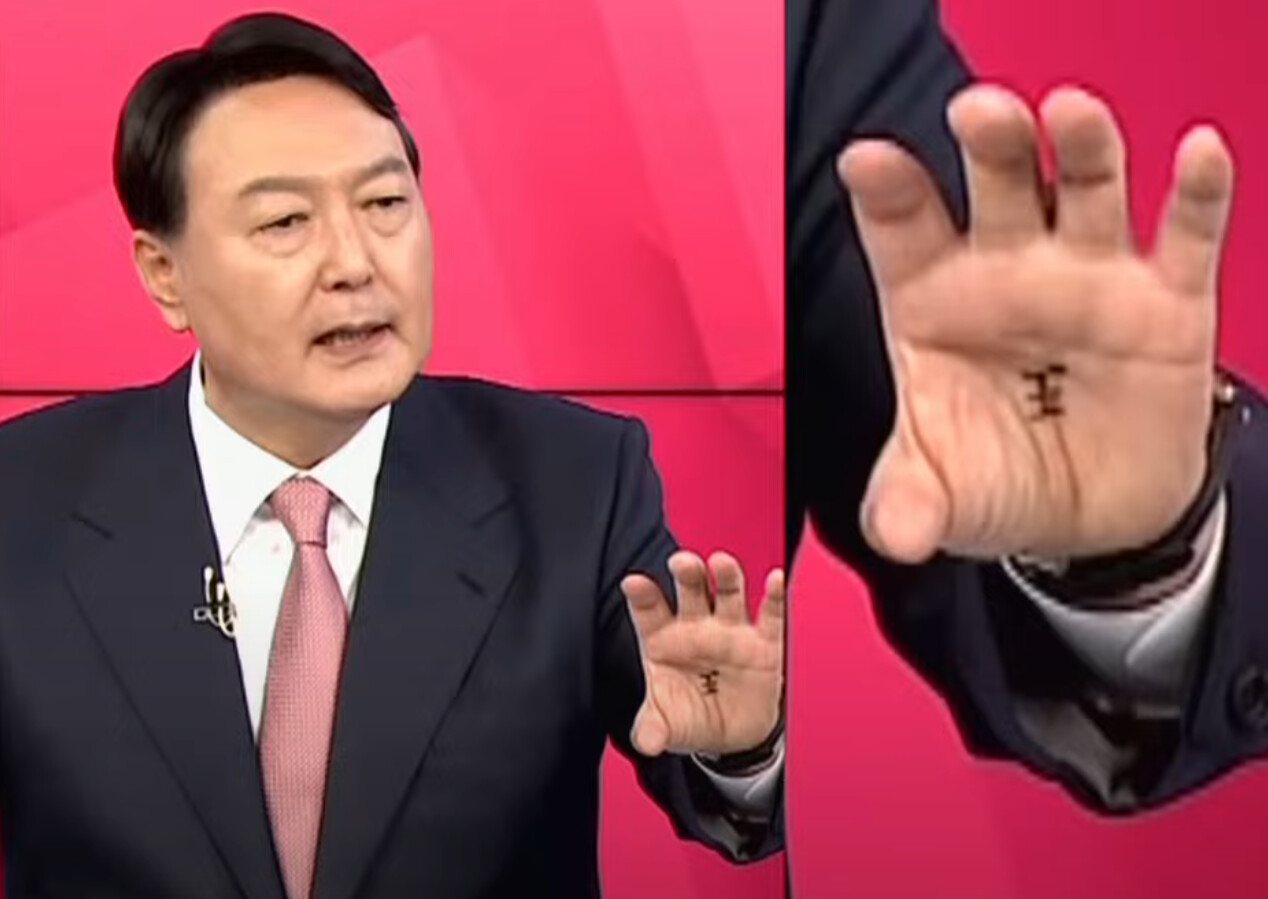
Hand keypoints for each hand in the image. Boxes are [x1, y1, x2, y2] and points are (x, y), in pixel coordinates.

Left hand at [620, 551, 783, 756]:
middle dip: (687, 574)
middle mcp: (697, 627)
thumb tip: (646, 741)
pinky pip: (771, 615)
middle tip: (682, 562)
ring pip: (729, 594)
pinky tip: (775, 580)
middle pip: (691, 591)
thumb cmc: (691, 717)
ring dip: (726, 576)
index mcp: (664, 639)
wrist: (733, 737)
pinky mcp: (764, 643)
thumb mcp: (668, 726)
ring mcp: (731, 631)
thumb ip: (653, 728)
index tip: (633, 583)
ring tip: (721, 562)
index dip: (642, 595)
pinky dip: (775, 597)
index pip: (649, 611)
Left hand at [838, 84, 1233, 562]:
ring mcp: (1089, 278)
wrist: (1086, 521)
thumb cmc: (994, 480)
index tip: (866, 160)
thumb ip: (911, 502)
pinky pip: (1185, 237)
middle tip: (979, 112)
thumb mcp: (943, 496)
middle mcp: (1008, 272)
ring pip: (1087, 189)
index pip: (904, 233)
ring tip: (1068, 112)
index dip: (887, 193)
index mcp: (934, 302)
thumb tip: (895, 532)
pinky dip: (1196, 194)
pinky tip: (1197, 155)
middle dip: (992, 145)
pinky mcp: (1167, 303)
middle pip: (998, 187)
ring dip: (1081, 147)